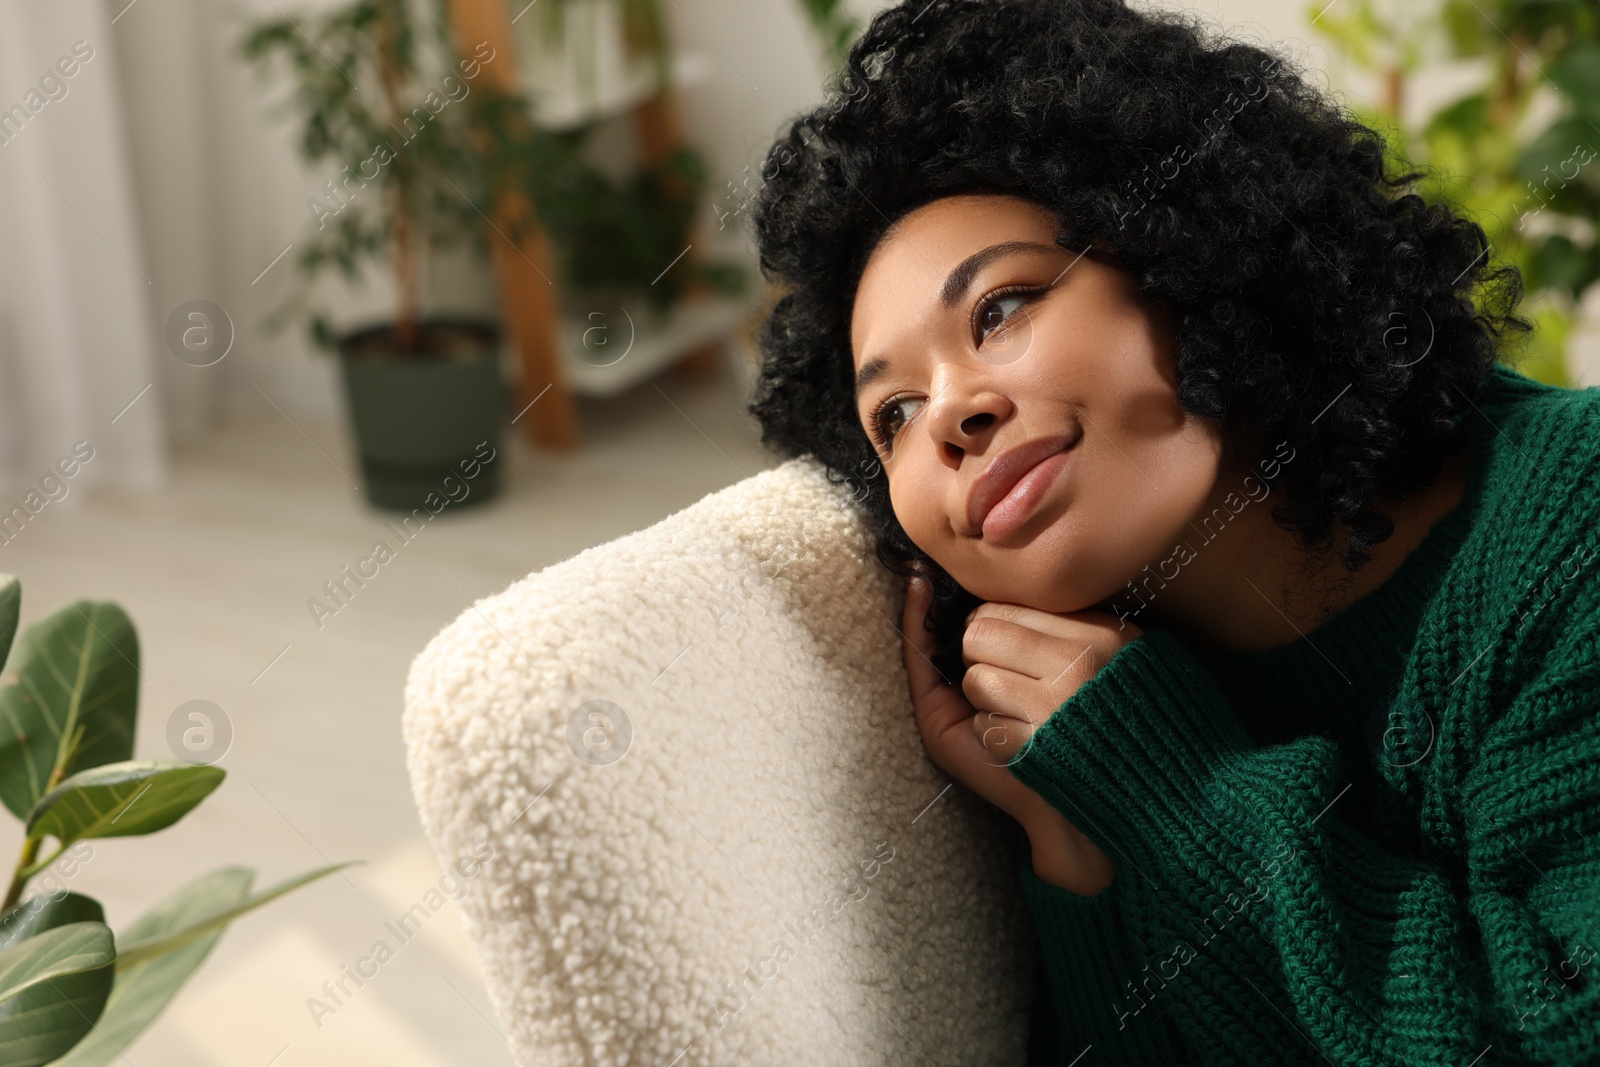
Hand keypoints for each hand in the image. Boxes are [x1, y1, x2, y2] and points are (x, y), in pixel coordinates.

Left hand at [900, 571, 1141, 894]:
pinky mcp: (1040, 747)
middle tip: (1019, 694)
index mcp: (1099, 631)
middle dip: (980, 664)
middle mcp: (1083, 661)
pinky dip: (993, 739)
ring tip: (1029, 723)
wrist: (1136, 801)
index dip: (989, 635)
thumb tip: (918, 581)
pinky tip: (1026, 750)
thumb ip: (1019, 620)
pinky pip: (984, 724)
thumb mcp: (1082, 651)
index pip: (998, 608)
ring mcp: (1061, 705)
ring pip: (976, 681)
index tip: (1010, 659)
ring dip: (986, 706)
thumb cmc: (1094, 722)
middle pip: (978, 637)